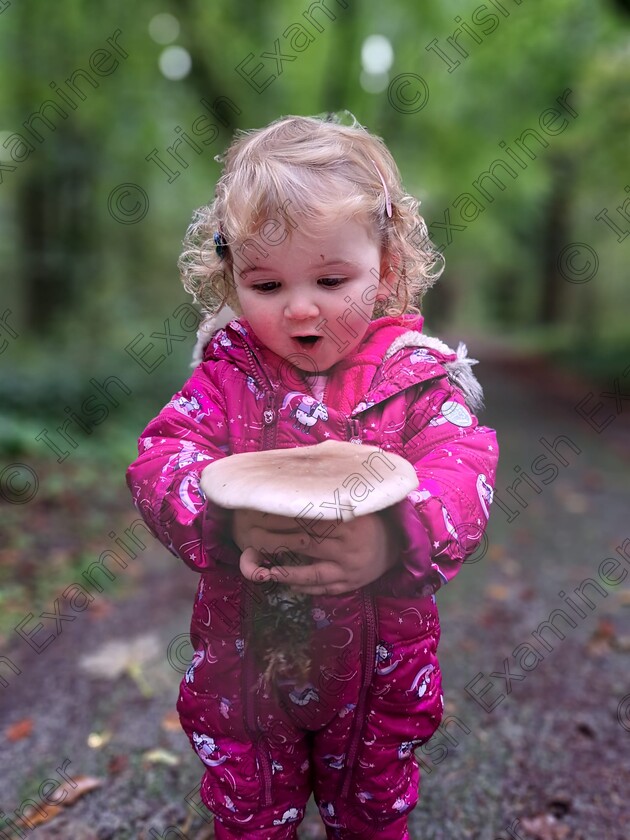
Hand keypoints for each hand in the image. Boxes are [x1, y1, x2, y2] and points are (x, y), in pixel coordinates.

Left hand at [235, 509, 401, 595]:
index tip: (261, 512)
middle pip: (306, 543)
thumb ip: (331, 493)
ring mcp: (350, 569)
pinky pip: (321, 589)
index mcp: (351, 520)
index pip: (310, 518)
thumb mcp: (355, 502)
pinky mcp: (349, 585)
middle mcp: (350, 545)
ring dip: (284, 571)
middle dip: (276, 540)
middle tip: (252, 535)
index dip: (283, 517)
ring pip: (311, 572)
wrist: (397, 546)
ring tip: (261, 568)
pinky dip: (301, 586)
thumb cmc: (368, 519)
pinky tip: (282, 582)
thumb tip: (297, 470)